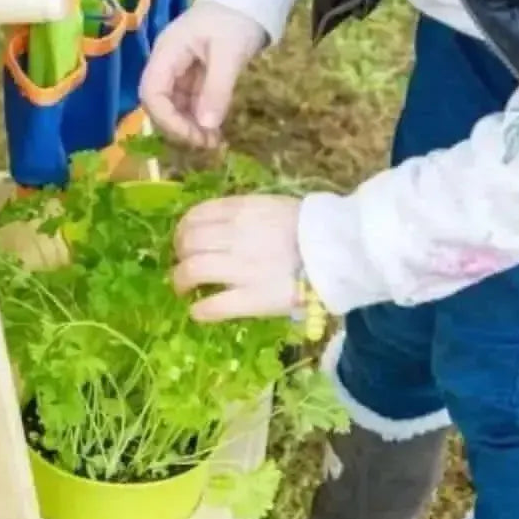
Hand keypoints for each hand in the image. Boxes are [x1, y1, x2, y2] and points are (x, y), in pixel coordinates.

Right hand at [140, 2, 266, 147]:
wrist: (248, 0)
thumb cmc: (236, 20)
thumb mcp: (230, 53)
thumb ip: (217, 89)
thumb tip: (206, 126)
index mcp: (167, 52)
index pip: (151, 92)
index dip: (167, 119)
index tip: (193, 135)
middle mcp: (167, 63)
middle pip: (159, 103)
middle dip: (179, 127)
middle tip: (207, 144)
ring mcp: (178, 70)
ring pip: (174, 107)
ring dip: (190, 127)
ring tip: (214, 142)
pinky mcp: (192, 76)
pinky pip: (189, 103)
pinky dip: (200, 118)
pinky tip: (215, 131)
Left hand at [172, 195, 302, 321]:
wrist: (339, 250)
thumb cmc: (311, 227)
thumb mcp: (273, 206)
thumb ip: (244, 213)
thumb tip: (220, 224)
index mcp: (241, 210)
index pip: (195, 216)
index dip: (183, 230)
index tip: (184, 240)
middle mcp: (234, 236)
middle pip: (187, 242)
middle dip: (178, 254)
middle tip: (183, 264)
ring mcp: (240, 268)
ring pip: (191, 270)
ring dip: (180, 281)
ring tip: (183, 289)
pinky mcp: (250, 299)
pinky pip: (212, 306)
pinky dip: (199, 310)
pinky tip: (198, 312)